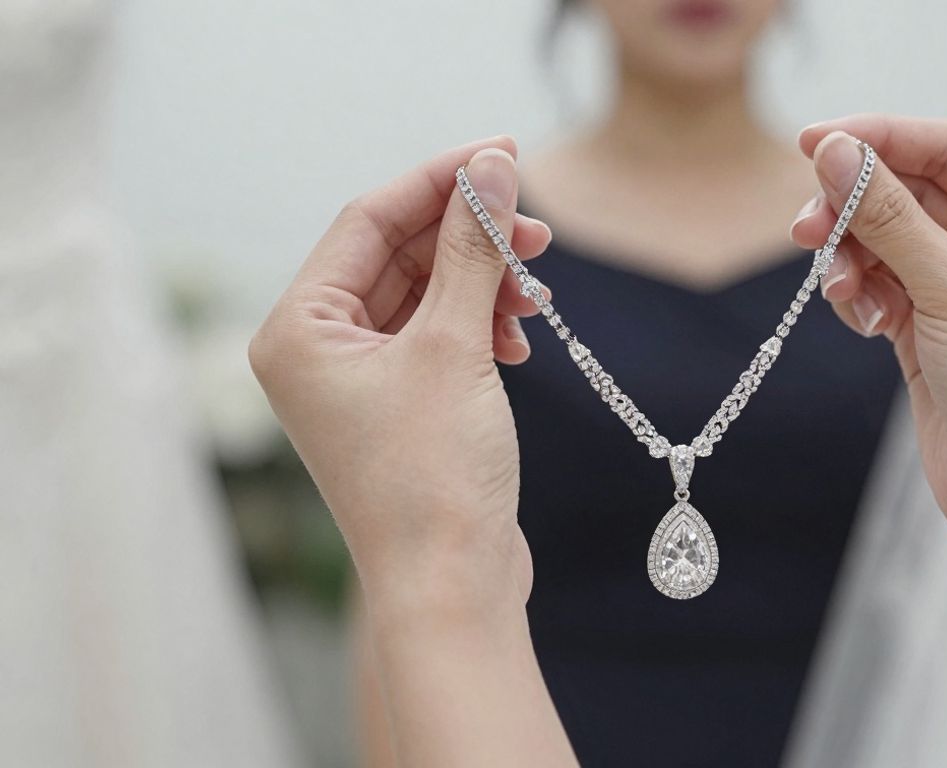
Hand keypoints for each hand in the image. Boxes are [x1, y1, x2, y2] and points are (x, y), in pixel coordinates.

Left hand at [250, 137, 551, 611]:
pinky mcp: (399, 406)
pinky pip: (439, 337)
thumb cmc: (434, 479)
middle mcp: (317, 350)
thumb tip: (493, 168)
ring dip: (484, 285)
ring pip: (425, 295)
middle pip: (398, 254)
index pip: (368, 220)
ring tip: (535, 295)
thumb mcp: (455, 346)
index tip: (506, 154)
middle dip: (471, 238)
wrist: (451, 586)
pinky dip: (482, 327)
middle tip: (539, 230)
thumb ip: (473, 249)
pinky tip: (520, 343)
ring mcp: (358, 382)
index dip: (440, 180)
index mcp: (299, 329)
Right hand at [790, 117, 946, 542]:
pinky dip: (859, 294)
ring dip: (851, 256)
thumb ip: (886, 214)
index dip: (879, 138)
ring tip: (838, 289)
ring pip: (886, 240)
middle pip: (910, 191)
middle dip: (855, 207)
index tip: (813, 142)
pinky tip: (862, 320)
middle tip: (804, 228)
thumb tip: (834, 152)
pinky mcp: (932, 328)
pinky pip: (880, 284)